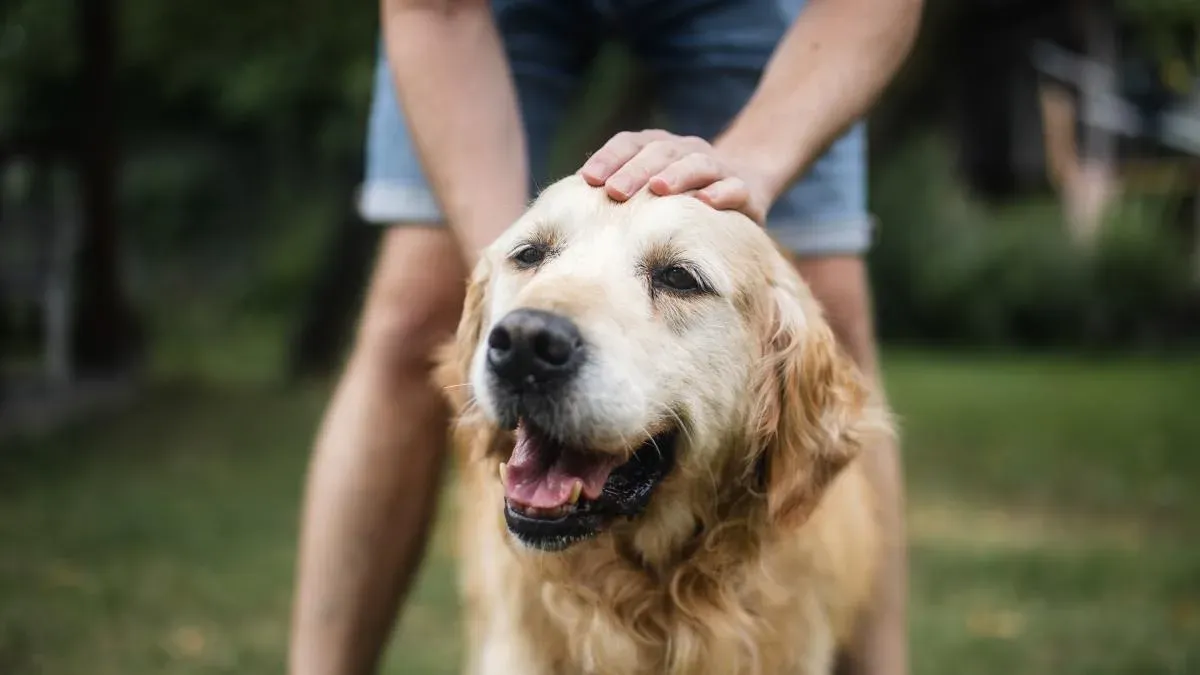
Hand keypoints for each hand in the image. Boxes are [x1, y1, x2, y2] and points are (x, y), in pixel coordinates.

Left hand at [578, 130, 770, 223]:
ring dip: (676, 175)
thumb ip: (618, 190)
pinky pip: (734, 187)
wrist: (747, 181)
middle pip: (659, 152)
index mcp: (659, 146)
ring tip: (658, 190)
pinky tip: (706, 202)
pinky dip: (721, 192)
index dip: (609, 158)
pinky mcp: (745, 189)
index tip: (588, 179)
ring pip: (697, 163)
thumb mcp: (649, 188)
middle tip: (615, 191)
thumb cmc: (682, 192)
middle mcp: (686, 150)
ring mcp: (717, 167)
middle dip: (636, 171)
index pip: (629, 143)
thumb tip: (569, 206)